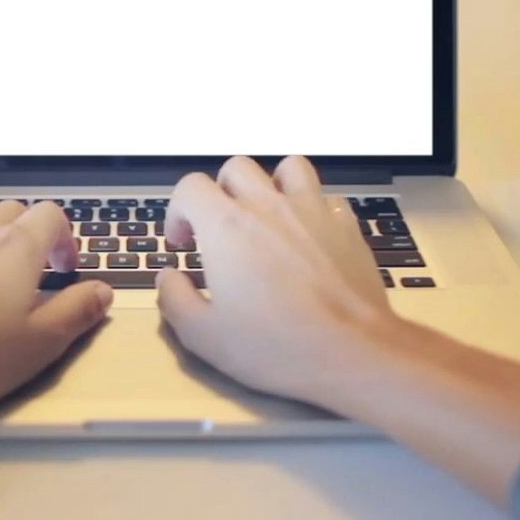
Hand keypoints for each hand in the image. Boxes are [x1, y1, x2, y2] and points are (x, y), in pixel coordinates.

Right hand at [158, 156, 398, 408]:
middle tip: (220, 230)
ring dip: (271, 185)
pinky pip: (326, 197)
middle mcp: (268, 205)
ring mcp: (312, 209)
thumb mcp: (204, 336)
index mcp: (226, 225)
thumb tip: (168, 278)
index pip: (190, 187)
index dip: (178, 211)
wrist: (350, 351)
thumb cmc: (275, 345)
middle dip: (221, 193)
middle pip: (236, 168)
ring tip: (268, 217)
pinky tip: (310, 235)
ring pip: (288, 168)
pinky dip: (313, 208)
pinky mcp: (346, 224)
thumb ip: (175, 300)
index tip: (183, 243)